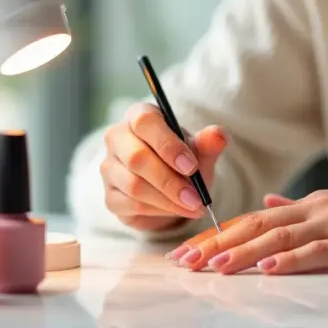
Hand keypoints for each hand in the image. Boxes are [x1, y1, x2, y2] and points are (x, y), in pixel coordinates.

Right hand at [101, 102, 227, 231]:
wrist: (174, 190)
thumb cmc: (185, 161)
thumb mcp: (200, 152)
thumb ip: (208, 143)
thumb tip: (218, 135)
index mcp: (139, 116)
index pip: (145, 122)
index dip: (167, 145)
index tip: (191, 167)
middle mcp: (117, 138)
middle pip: (136, 158)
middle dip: (170, 181)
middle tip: (196, 198)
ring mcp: (109, 168)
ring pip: (134, 185)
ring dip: (168, 200)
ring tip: (193, 206)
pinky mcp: (110, 196)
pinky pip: (132, 205)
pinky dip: (159, 211)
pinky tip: (178, 211)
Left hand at [166, 175, 327, 274]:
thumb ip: (299, 210)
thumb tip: (265, 205)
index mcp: (311, 205)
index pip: (253, 220)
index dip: (216, 235)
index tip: (185, 251)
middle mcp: (317, 211)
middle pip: (256, 226)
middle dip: (216, 244)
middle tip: (182, 262)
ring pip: (281, 238)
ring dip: (243, 253)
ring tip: (214, 268)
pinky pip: (319, 252)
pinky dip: (291, 260)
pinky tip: (268, 269)